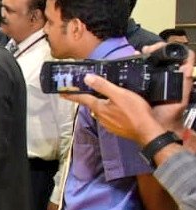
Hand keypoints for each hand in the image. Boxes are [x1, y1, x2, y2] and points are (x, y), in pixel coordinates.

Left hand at [62, 44, 193, 145]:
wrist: (147, 132)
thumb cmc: (134, 111)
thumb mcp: (119, 94)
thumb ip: (102, 86)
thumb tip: (86, 78)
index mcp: (99, 107)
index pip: (82, 99)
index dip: (72, 95)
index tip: (61, 93)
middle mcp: (100, 117)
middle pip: (92, 105)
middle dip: (90, 98)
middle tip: (91, 90)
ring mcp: (108, 124)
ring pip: (101, 111)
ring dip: (102, 105)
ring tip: (107, 98)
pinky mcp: (116, 128)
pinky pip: (110, 117)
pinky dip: (111, 111)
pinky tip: (118, 109)